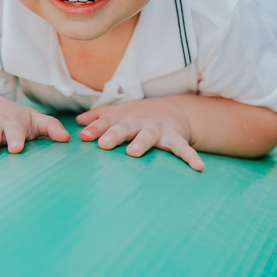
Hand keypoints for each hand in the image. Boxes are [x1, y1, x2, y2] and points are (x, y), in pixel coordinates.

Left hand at [77, 99, 204, 171]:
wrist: (174, 110)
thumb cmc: (140, 115)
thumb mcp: (120, 113)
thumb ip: (100, 116)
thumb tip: (78, 121)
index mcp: (125, 117)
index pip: (107, 121)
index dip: (96, 129)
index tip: (84, 137)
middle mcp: (140, 121)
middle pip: (125, 127)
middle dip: (115, 134)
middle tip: (104, 144)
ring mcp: (158, 129)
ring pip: (149, 135)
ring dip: (142, 142)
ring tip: (134, 152)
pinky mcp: (175, 137)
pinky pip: (183, 148)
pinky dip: (191, 157)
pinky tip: (198, 167)